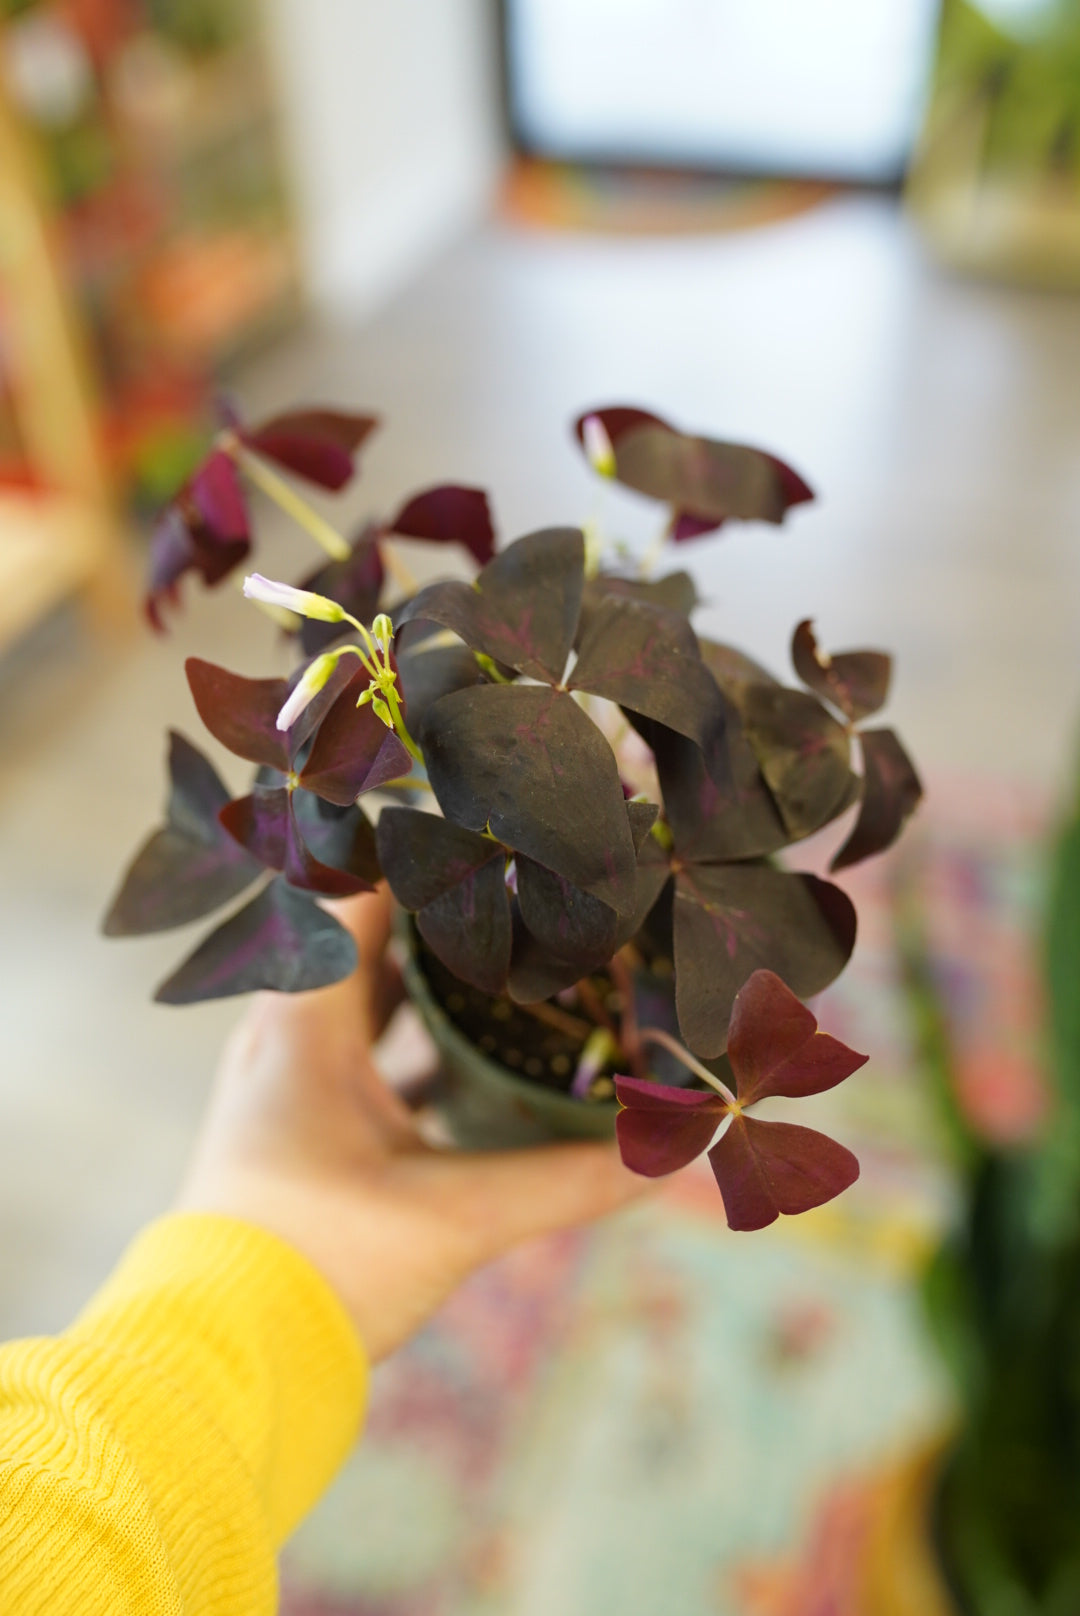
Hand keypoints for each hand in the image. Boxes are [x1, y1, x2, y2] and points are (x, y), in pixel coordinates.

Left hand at [177, 888, 648, 1360]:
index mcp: (306, 1025)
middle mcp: (288, 1035)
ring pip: (371, 999)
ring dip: (438, 980)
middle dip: (453, 917)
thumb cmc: (321, 1270)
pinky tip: (488, 1058)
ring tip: (523, 958)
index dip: (433, 858)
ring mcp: (290, 1080)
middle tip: (535, 895)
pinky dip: (424, 1044)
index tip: (507, 840)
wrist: (223, 1362)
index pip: (363, 896)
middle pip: (373, 940)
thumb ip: (567, 1182)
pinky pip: (369, 1055)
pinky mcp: (303, 1127)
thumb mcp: (454, 1217)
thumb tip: (671, 1154)